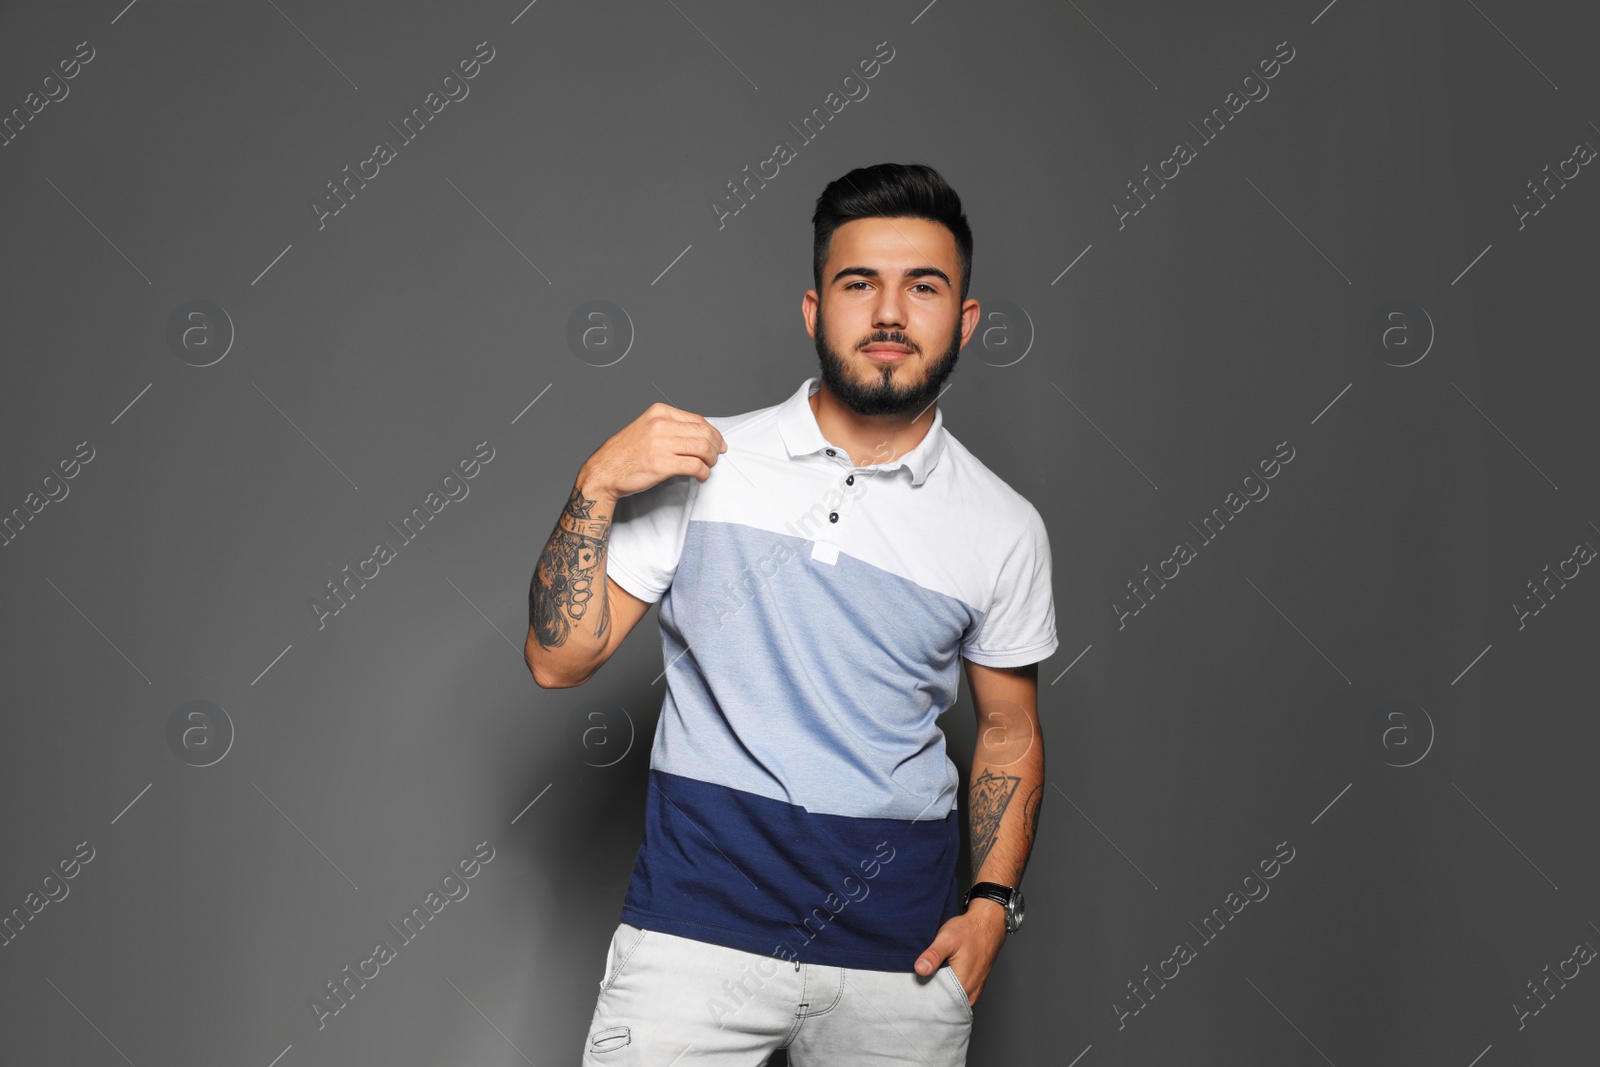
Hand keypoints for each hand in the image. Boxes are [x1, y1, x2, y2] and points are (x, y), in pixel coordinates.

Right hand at [578, 402, 726, 498]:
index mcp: (659, 412)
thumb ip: (670, 427)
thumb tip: (700, 435)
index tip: (718, 443)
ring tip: (708, 466)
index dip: (713, 433)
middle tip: (716, 457)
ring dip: (711, 460)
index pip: (697, 420)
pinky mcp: (661, 464)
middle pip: (703, 433)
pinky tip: (701, 476)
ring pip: (702, 448)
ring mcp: (660, 444)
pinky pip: (695, 466)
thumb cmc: (625, 453)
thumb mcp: (646, 428)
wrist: (604, 471)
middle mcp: (660, 424)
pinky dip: (704, 472)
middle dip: (715, 447)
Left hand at [912, 900, 1006, 1006]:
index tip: (914, 987)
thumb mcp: (947, 939)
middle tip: (920, 981)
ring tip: (930, 977)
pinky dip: (947, 988)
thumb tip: (920, 969)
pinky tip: (941, 976)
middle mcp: (970, 993)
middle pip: (943, 1003)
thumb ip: (933, 955)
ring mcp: (973, 991)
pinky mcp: (973, 987)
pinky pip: (957, 994)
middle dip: (930, 995)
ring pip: (950, 999)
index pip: (937, 1003)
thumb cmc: (969, 931)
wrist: (987, 925)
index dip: (923, 996)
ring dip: (939, 991)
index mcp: (963, 986)